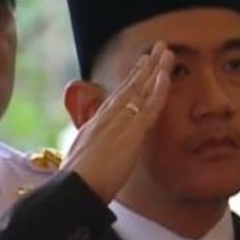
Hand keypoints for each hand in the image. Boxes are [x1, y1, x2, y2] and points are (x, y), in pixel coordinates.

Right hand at [63, 42, 173, 203]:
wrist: (74, 190)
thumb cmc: (76, 185)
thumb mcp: (81, 165)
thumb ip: (90, 157)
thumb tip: (89, 161)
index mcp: (94, 127)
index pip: (115, 99)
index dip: (128, 83)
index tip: (138, 68)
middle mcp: (105, 119)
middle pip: (127, 88)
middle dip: (142, 68)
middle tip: (155, 49)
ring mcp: (118, 123)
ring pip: (139, 91)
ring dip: (153, 70)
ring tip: (165, 51)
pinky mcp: (131, 132)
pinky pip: (149, 105)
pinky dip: (158, 89)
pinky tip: (165, 75)